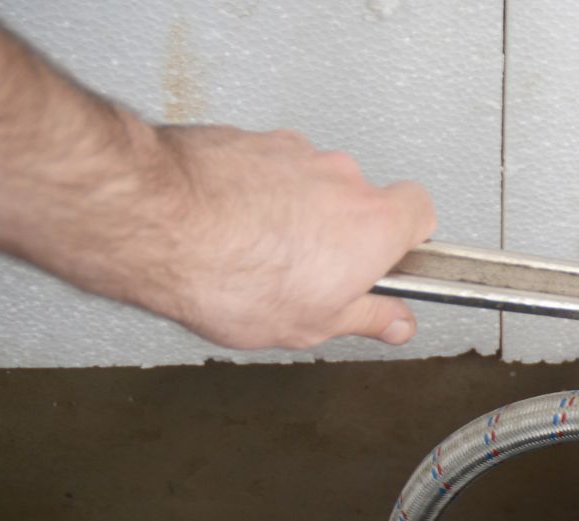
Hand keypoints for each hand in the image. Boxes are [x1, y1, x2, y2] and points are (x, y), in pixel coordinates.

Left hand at [139, 125, 436, 349]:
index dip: (409, 239)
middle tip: (312, 271)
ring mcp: (292, 151)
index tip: (391, 265)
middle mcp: (341, 176)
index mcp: (374, 223)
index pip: (422, 213)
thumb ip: (368, 318)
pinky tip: (225, 226)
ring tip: (256, 251)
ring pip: (308, 182)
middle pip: (360, 199)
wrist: (156, 220)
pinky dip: (252, 192)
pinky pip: (262, 167)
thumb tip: (396, 321)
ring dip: (293, 210)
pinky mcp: (246, 138)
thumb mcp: (314, 324)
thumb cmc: (232, 272)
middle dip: (340, 231)